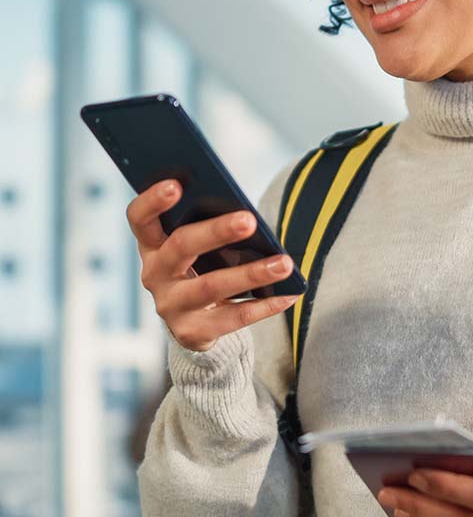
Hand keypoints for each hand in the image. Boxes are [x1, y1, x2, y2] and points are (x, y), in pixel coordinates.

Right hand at [126, 180, 298, 351]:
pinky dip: (265, 305)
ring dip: (252, 273)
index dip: (152, 201)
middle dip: (216, 231)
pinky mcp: (191, 332)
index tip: (175, 184)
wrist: (197, 322)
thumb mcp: (202, 248)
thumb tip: (249, 219)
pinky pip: (233, 317)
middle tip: (249, 219)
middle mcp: (154, 274)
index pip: (140, 218)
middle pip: (181, 246)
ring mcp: (170, 305)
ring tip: (284, 263)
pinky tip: (289, 294)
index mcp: (153, 244)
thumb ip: (212, 229)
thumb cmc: (205, 268)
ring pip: (212, 286)